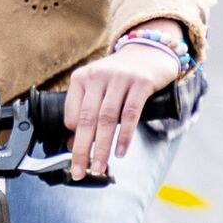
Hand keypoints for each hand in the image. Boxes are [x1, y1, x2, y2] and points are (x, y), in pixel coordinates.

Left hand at [64, 40, 185, 179]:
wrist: (151, 50)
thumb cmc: (121, 76)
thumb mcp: (99, 88)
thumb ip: (87, 111)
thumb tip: (73, 143)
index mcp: (82, 77)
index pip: (71, 113)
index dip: (73, 138)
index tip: (75, 156)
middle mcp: (98, 75)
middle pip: (87, 119)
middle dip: (81, 149)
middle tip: (79, 171)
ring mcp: (120, 78)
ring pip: (107, 119)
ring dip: (102, 147)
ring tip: (100, 167)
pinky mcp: (141, 83)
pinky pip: (130, 114)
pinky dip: (124, 136)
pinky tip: (120, 151)